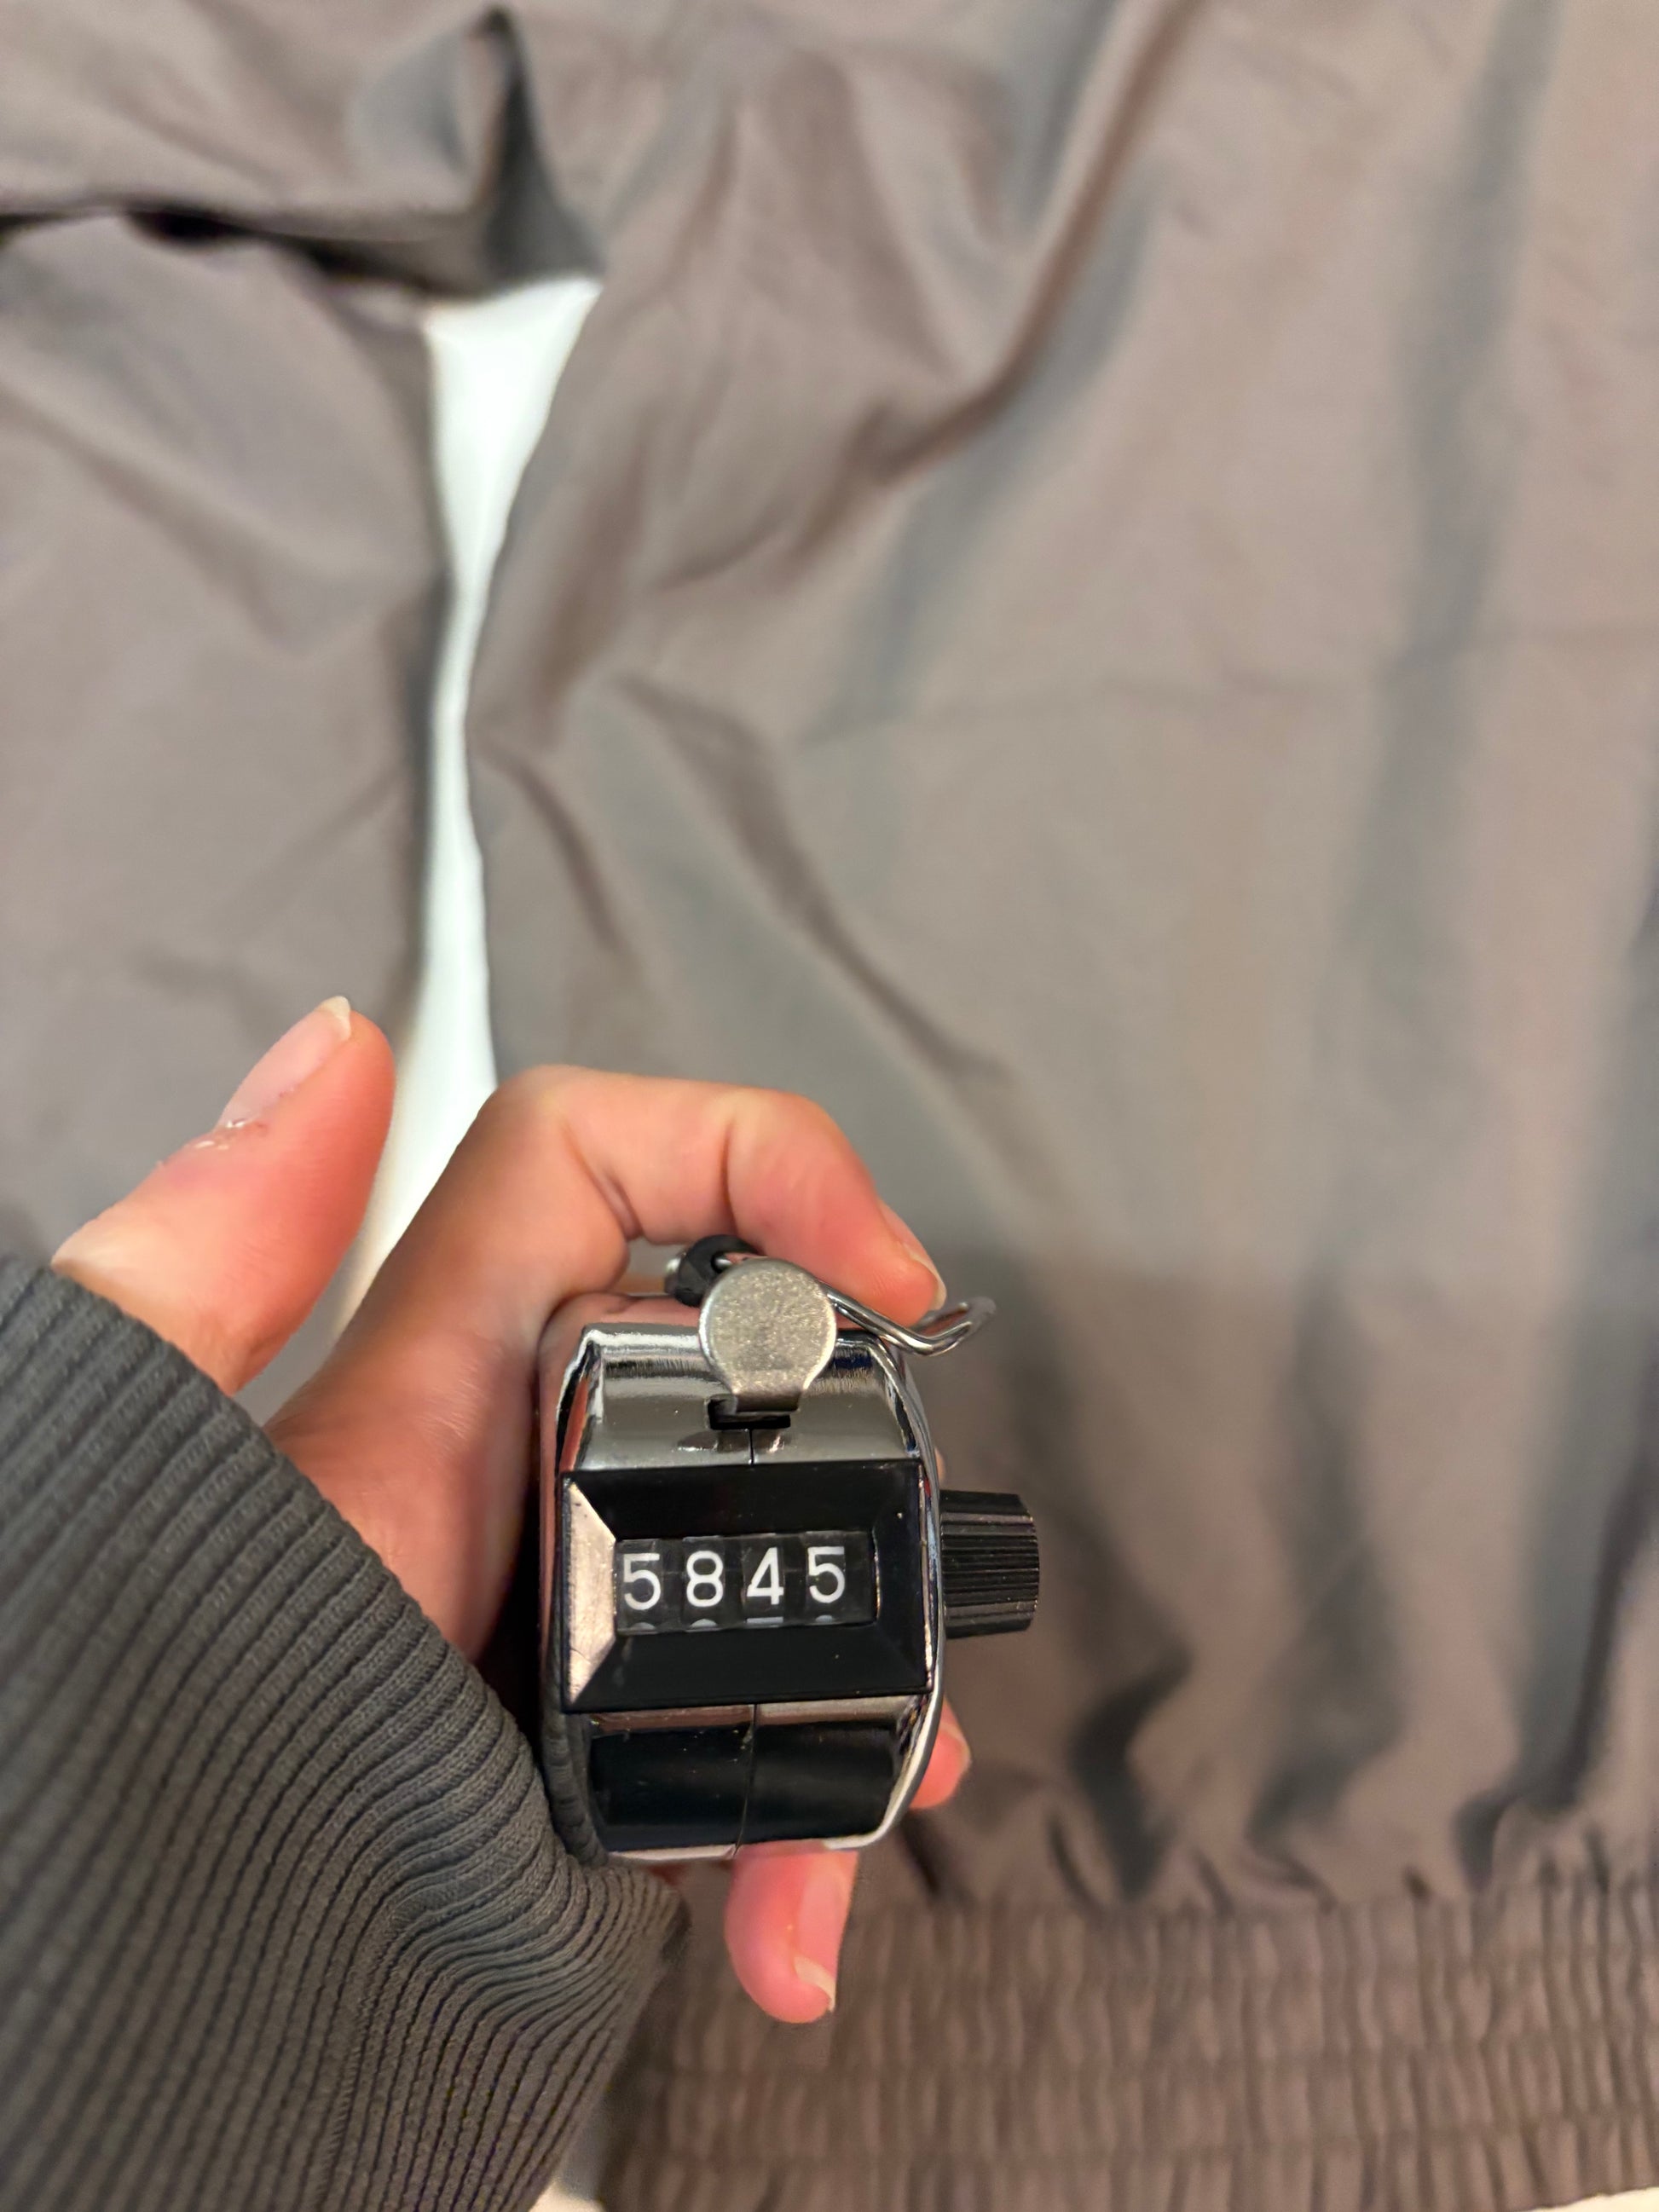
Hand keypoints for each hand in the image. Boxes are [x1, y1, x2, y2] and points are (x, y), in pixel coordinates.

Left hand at [53, 998, 970, 2021]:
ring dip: (854, 1685)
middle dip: (861, 1472)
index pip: (598, 1165)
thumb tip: (333, 1049)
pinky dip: (788, 1832)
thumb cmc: (130, 1741)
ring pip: (779, 1579)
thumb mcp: (156, 1470)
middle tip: (907, 1566)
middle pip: (742, 1384)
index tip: (872, 1268)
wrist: (168, 2002)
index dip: (753, 1159)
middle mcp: (511, 1480)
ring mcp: (565, 1620)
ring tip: (860, 1804)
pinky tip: (780, 1925)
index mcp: (428, 1386)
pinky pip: (740, 1749)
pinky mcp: (591, 1753)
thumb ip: (205, 1260)